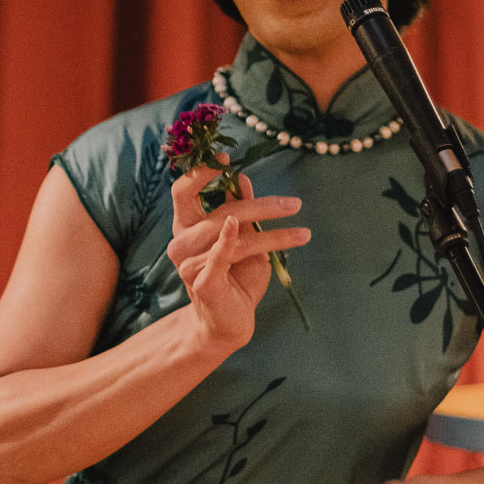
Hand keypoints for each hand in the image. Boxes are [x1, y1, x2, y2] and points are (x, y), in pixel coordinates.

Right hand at [165, 154, 309, 352]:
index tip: (226, 159)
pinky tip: (242, 226)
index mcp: (186, 226)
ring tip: (302, 231)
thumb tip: (241, 179)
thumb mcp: (244, 240)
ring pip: (233, 234)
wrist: (229, 325)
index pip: (183, 190)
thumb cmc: (236, 280)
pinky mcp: (202, 282)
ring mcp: (189, 263)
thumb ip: (240, 211)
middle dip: (261, 206)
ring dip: (272, 232)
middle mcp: (181, 242)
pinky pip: (220, 255)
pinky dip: (230, 239)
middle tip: (294, 204)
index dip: (200, 172)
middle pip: (221, 211)